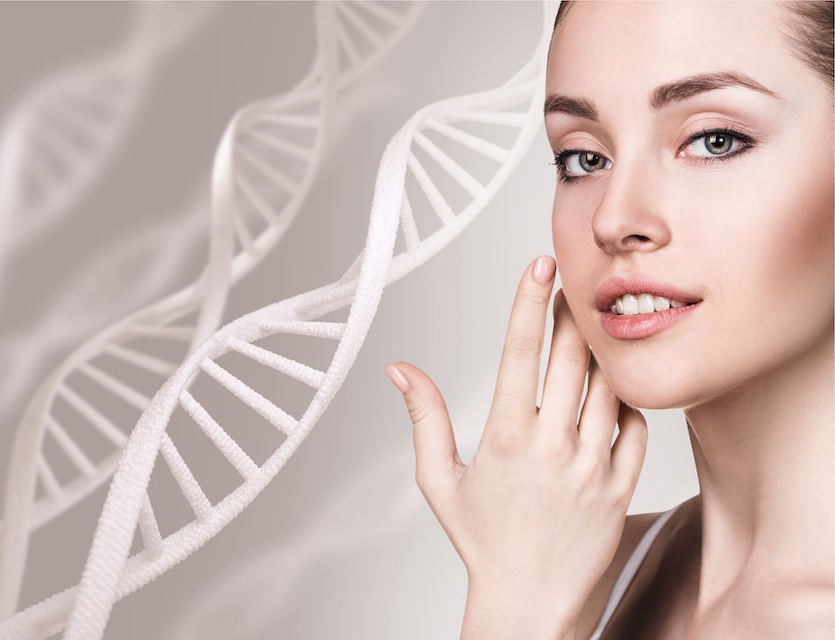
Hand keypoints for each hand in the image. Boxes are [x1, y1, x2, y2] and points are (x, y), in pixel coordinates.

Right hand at [386, 256, 646, 638]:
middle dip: (571, 311)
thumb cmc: (483, 542)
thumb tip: (400, 369)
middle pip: (570, 356)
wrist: (531, 604)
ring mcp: (593, 466)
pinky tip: (614, 389)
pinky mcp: (620, 486)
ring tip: (593, 329)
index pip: (518, 352)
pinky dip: (628, 400)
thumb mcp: (439, 481)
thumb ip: (423, 418)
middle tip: (570, 285)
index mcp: (505, 438)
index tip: (539, 263)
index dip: (528, 300)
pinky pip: (636, 427)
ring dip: (602, 350)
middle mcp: (553, 446)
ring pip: (608, 385)